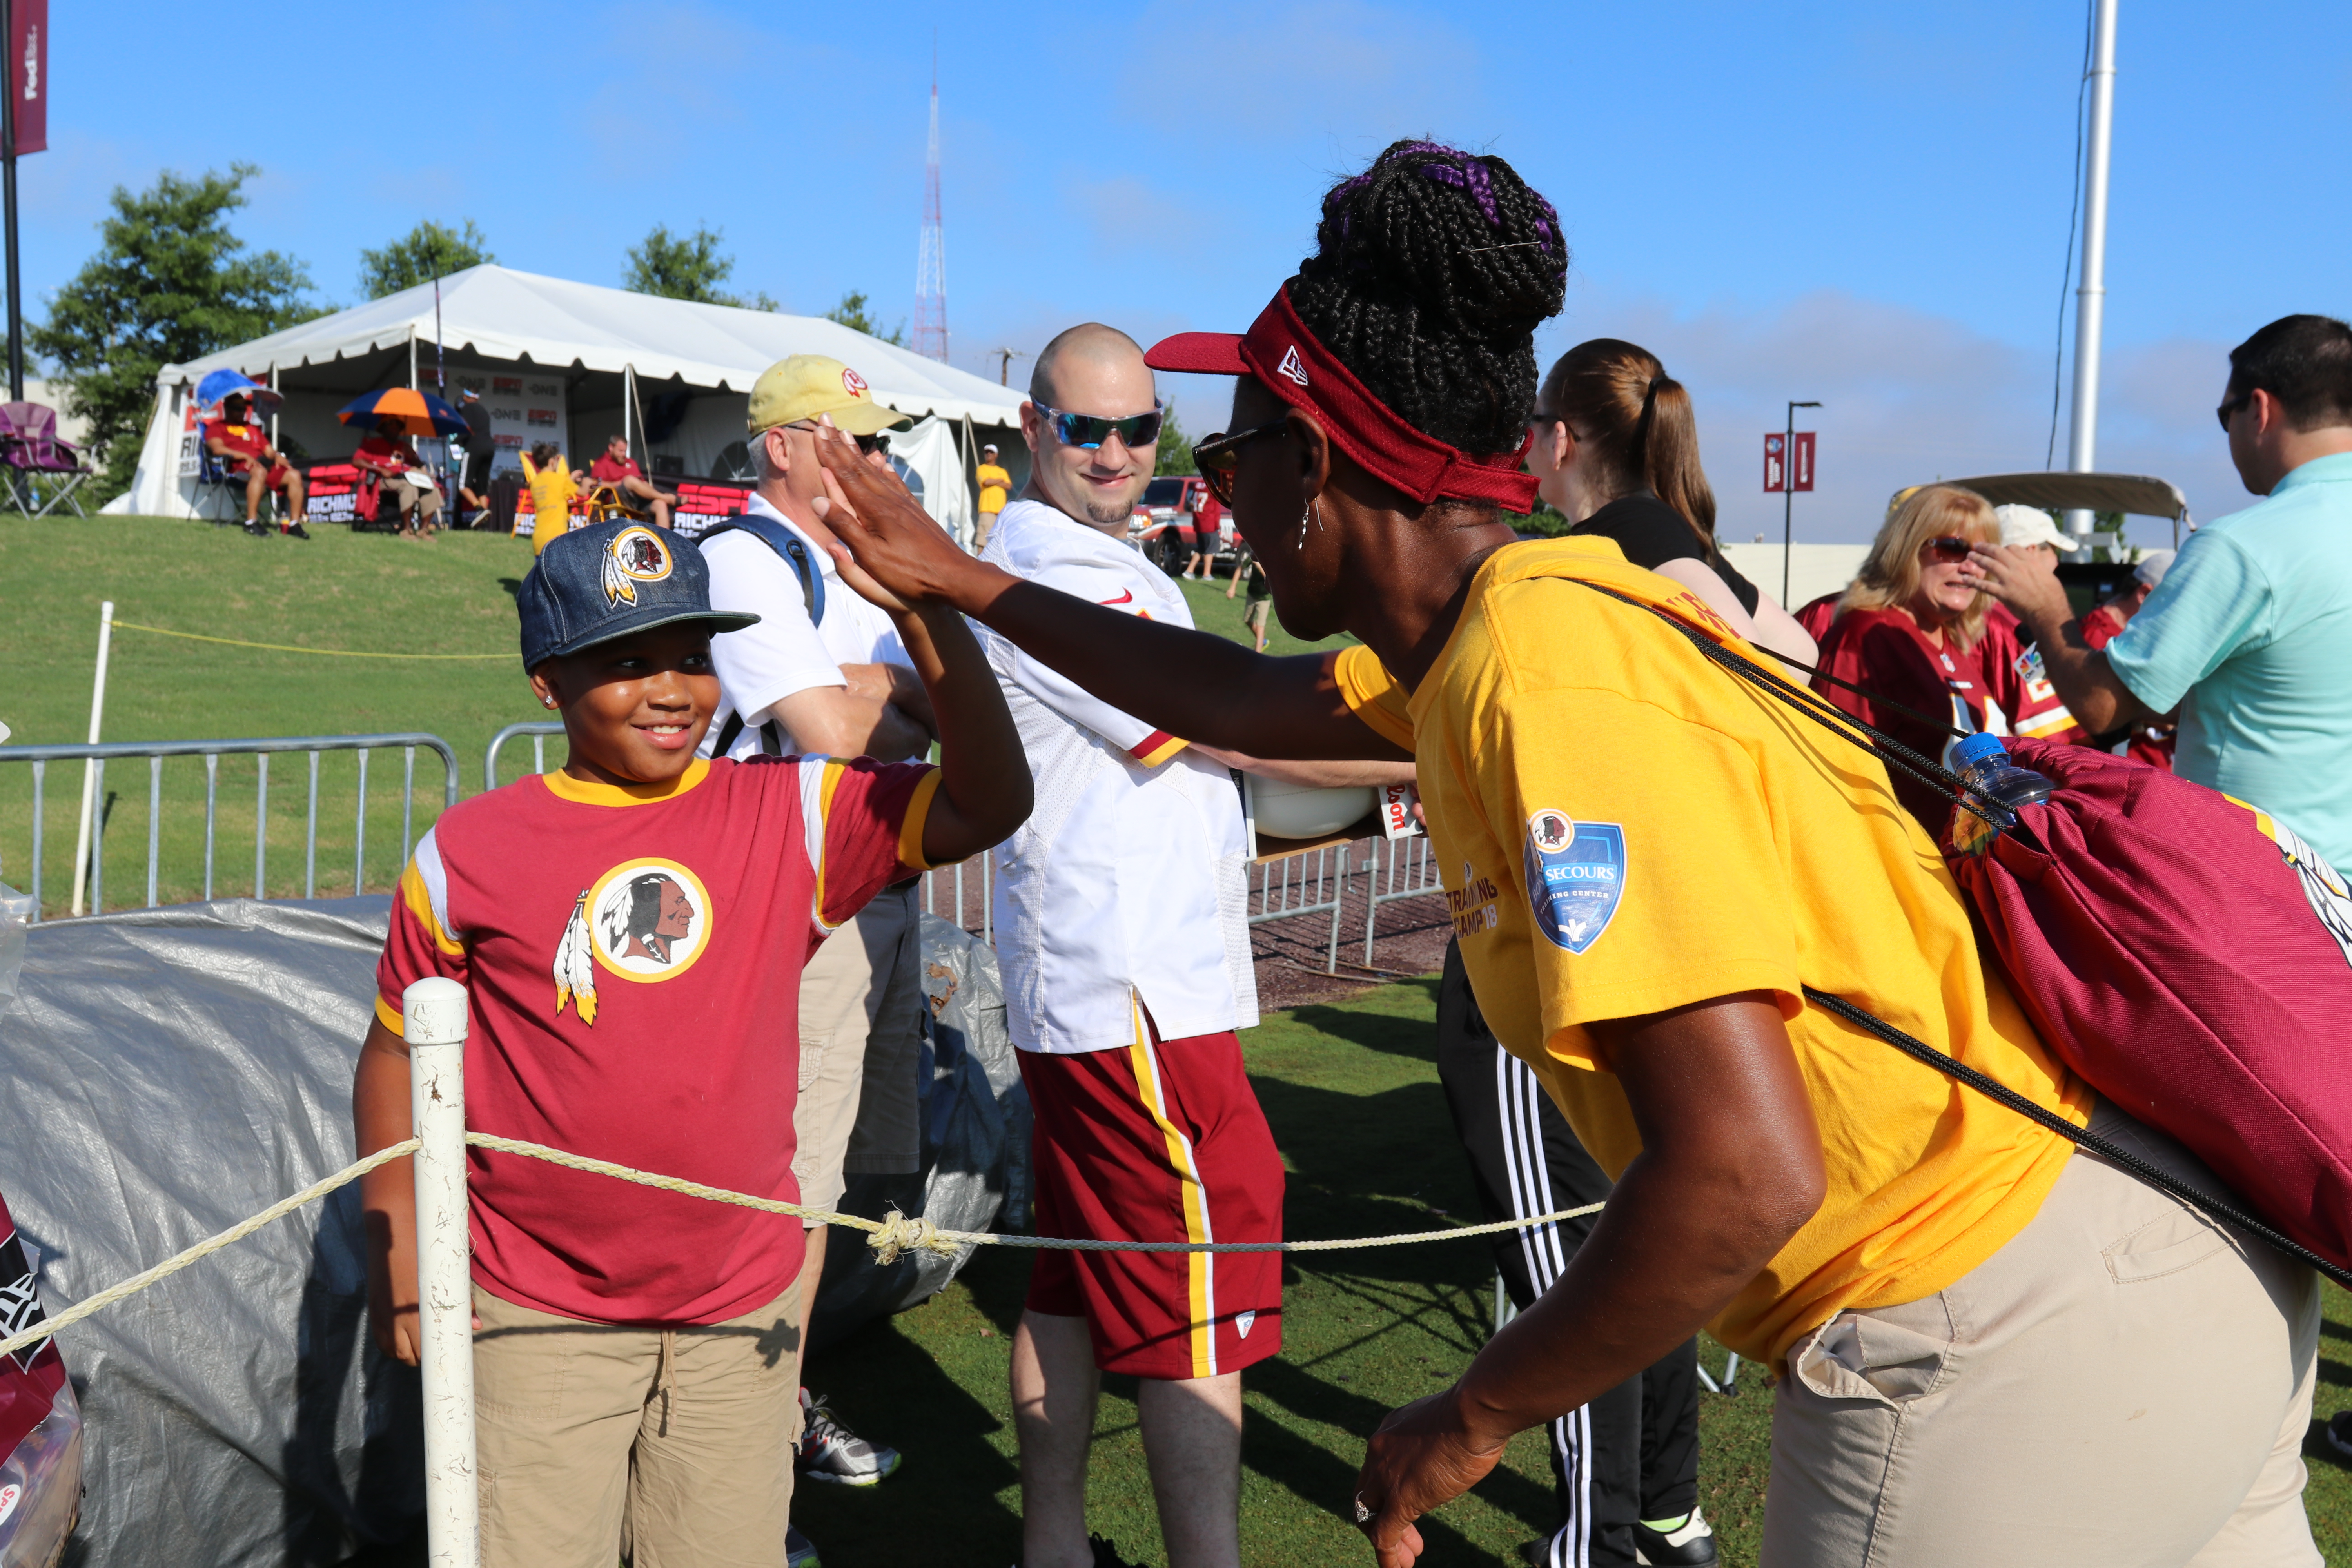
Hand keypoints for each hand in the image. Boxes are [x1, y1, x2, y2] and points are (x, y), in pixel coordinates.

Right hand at [808, 417, 1002, 612]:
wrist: (953, 578)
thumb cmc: (910, 574)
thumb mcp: (871, 558)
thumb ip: (845, 528)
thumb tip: (818, 501)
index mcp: (874, 510)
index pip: (845, 476)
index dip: (829, 454)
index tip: (817, 432)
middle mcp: (889, 501)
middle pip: (858, 467)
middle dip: (839, 444)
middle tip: (826, 420)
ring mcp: (904, 504)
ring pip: (876, 472)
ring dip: (858, 453)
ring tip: (846, 435)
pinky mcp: (915, 512)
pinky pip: (896, 484)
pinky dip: (885, 470)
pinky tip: (882, 463)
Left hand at [1354, 1385, 1509, 1567]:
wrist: (1473, 1412)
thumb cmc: (1471, 1413)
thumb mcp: (1443, 1423)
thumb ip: (1434, 1440)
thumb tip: (1449, 1449)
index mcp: (1390, 1431)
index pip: (1377, 1469)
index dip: (1387, 1493)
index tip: (1407, 1507)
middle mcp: (1379, 1452)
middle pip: (1367, 1495)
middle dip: (1382, 1520)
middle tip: (1408, 1541)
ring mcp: (1387, 1476)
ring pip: (1370, 1517)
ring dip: (1386, 1542)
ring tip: (1405, 1560)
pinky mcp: (1401, 1499)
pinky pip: (1384, 1536)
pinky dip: (1388, 1556)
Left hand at [1968, 542, 2068, 619]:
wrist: (2049, 611)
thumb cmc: (2052, 595)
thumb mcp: (2048, 574)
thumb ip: (2037, 567)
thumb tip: (2033, 565)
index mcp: (2030, 561)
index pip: (2013, 548)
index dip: (2003, 547)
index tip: (1997, 549)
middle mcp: (2018, 567)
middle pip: (1998, 552)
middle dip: (1985, 547)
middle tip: (1976, 545)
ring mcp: (2009, 579)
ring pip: (1989, 564)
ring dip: (1977, 559)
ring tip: (1969, 556)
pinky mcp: (2003, 593)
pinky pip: (1984, 585)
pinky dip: (1973, 581)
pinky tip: (1964, 579)